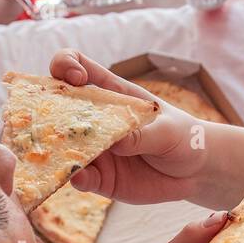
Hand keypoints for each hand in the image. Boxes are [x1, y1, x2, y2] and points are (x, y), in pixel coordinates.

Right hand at [50, 49, 207, 203]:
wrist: (196, 173)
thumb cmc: (183, 138)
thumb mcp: (167, 130)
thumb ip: (141, 135)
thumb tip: (115, 141)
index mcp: (111, 94)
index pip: (77, 66)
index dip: (67, 64)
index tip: (75, 77)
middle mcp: (95, 120)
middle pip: (58, 106)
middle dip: (47, 109)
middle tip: (50, 120)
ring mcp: (95, 149)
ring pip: (62, 146)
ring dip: (57, 150)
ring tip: (62, 155)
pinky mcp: (99, 177)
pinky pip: (79, 178)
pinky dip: (76, 177)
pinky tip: (81, 178)